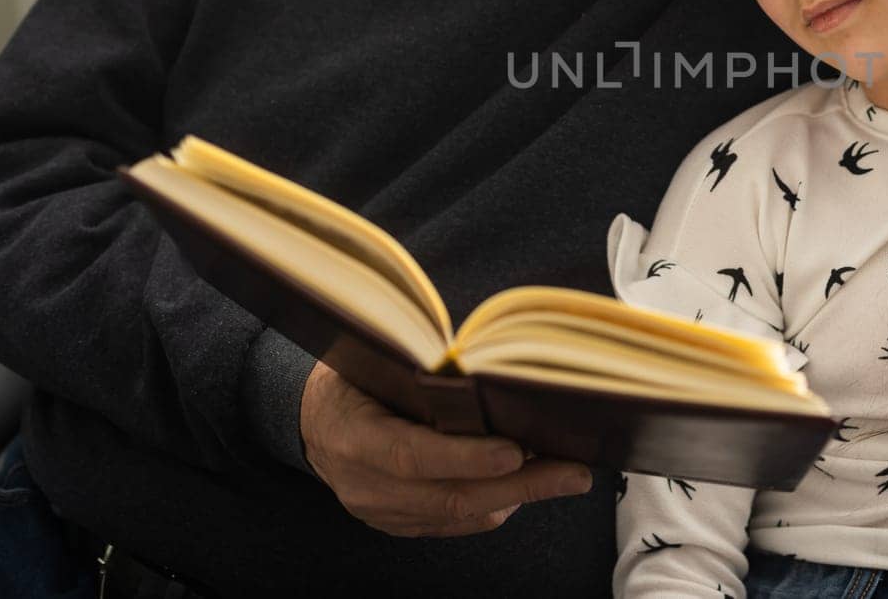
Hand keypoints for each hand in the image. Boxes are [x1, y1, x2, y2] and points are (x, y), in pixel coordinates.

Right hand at [300, 360, 592, 536]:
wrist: (314, 419)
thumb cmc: (352, 377)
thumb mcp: (375, 362)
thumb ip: (420, 372)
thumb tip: (489, 370)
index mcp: (350, 435)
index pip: (410, 456)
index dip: (465, 457)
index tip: (516, 451)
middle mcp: (362, 484)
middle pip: (448, 495)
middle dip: (519, 485)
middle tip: (573, 472)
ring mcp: (379, 511)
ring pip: (457, 514)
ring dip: (517, 496)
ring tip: (564, 475)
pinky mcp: (396, 524)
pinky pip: (453, 523)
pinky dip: (494, 505)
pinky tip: (523, 485)